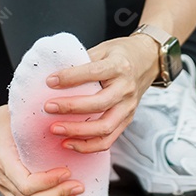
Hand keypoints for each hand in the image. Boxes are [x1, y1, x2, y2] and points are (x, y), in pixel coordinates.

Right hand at [0, 104, 85, 195]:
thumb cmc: (4, 119)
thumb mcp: (17, 113)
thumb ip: (37, 115)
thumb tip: (67, 110)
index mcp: (3, 159)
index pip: (25, 184)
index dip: (49, 183)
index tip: (67, 171)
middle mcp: (2, 178)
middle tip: (79, 186)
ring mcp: (4, 190)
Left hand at [43, 35, 159, 152]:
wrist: (147, 61)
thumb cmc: (120, 55)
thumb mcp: (103, 50)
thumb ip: (82, 62)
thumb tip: (54, 78)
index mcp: (119, 67)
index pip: (93, 73)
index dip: (70, 78)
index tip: (50, 81)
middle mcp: (126, 89)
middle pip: (99, 104)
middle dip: (71, 108)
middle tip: (48, 107)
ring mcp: (128, 108)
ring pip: (104, 127)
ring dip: (77, 131)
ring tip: (55, 129)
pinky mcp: (127, 120)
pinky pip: (108, 140)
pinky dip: (87, 146)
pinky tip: (69, 143)